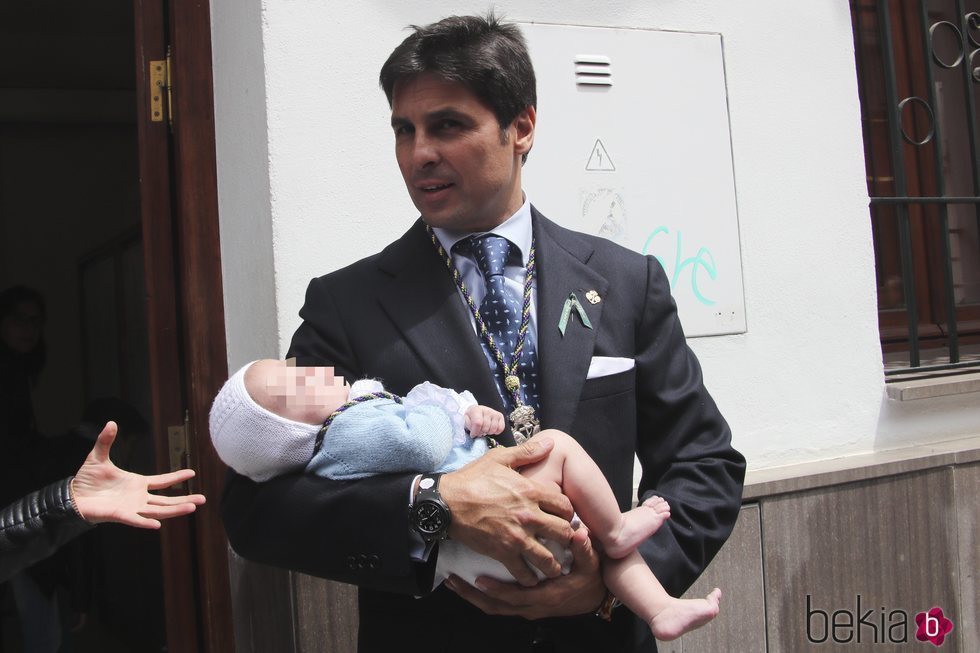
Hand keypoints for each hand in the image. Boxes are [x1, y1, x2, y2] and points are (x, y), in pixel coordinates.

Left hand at [71, 421, 206, 527]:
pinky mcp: (120, 515)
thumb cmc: (86, 480)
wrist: (71, 496)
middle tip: (203, 499)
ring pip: (158, 510)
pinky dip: (146, 523)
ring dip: (175, 510)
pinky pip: (136, 520)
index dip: (176, 477)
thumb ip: (106, 441)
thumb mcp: (98, 456)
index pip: (162, 482)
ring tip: (192, 508)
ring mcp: (131, 507)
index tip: (192, 473)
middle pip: (167, 500)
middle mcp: (138, 497)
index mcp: (137, 483)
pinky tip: (158, 524)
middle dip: (185, 499)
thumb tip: (111, 422)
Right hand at [440, 436, 574, 585]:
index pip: (565, 506)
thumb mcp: (500, 459)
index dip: (569, 513)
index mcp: (530, 491)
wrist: (447, 502)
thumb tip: (551, 443)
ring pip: (548, 558)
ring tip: (554, 566)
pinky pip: (524, 572)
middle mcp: (528, 515)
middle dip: (567, 539)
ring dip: (554, 564)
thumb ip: (527, 452)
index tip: (565, 518)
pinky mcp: (503, 552)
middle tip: (564, 542)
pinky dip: (530, 578)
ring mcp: (516, 536)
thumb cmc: (472, 478)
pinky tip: (532, 578)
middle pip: (564, 533)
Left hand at [445, 524, 605, 617]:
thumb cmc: (590, 578)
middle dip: (473, 596)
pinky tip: (470, 585)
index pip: (516, 597)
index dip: (497, 590)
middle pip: (497, 606)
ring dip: (473, 597)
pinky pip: (499, 605)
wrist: (596, 596)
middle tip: (453, 581)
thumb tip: (578, 533)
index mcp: (546, 596)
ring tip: (454, 582)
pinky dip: (483, 597)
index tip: (479, 580)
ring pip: (495, 608)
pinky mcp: (525, 604)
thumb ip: (583, 548)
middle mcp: (533, 606)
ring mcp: (528, 607)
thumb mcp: (591, 563)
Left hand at [464, 405, 505, 436]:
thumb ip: (468, 425)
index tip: (473, 434)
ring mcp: (494, 413)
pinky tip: (491, 429)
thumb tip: (474, 432)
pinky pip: (501, 428)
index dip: (475, 432)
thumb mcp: (466, 419)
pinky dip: (496, 432)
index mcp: (477, 410)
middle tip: (478, 431)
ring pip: (493, 429)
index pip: (478, 423)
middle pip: (486, 427)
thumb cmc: (472, 416)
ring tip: (484, 429)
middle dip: (481, 433)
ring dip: (488, 432)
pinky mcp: (500, 416)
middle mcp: (487, 410)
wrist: (477, 410)